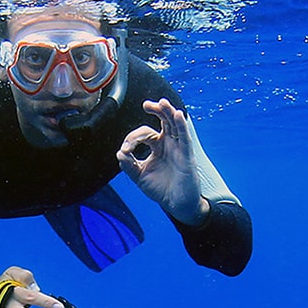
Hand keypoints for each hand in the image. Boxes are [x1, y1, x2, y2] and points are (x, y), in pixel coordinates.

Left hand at [117, 98, 209, 225]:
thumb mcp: (139, 176)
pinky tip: (177, 115)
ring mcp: (179, 148)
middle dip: (157, 110)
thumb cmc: (161, 188)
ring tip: (162, 103)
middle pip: (164, 120)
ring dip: (169, 112)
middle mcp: (169, 144)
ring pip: (175, 125)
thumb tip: (120, 153)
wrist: (176, 204)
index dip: (133, 138)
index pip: (145, 133)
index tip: (125, 150)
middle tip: (147, 104)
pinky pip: (185, 137)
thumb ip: (128, 165)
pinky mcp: (187, 155)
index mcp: (158, 146)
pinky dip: (181, 125)